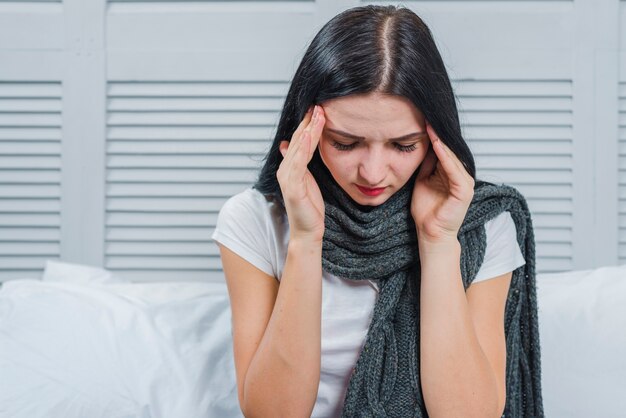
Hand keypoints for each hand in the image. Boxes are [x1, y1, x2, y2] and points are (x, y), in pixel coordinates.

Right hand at [278, 105, 325, 242]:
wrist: (308, 231)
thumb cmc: (309, 207)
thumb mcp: (305, 180)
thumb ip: (299, 162)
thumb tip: (288, 143)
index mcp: (290, 167)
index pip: (300, 141)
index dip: (307, 124)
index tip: (318, 108)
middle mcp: (285, 170)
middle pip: (298, 141)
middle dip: (308, 122)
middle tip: (318, 105)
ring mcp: (288, 178)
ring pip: (299, 148)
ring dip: (308, 130)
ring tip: (317, 114)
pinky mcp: (293, 187)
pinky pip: (297, 163)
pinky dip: (303, 148)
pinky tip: (309, 135)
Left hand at [410, 120, 474, 243]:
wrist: (430, 232)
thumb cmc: (426, 210)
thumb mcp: (423, 180)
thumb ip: (427, 164)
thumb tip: (425, 145)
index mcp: (453, 174)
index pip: (445, 150)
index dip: (435, 136)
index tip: (423, 121)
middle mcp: (462, 176)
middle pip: (450, 151)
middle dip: (439, 135)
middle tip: (428, 117)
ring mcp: (465, 184)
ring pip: (453, 157)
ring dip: (442, 142)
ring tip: (431, 126)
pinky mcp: (464, 191)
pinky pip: (454, 170)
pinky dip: (445, 157)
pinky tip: (436, 144)